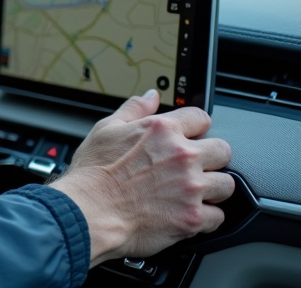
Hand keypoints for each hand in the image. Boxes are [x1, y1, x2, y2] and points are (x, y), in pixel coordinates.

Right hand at [50, 90, 233, 267]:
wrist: (87, 212)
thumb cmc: (93, 174)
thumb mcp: (106, 129)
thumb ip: (134, 109)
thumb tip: (152, 95)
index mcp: (162, 130)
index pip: (201, 118)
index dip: (195, 127)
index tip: (191, 137)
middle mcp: (182, 156)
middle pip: (222, 150)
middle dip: (210, 158)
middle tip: (193, 167)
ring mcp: (190, 188)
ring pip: (226, 184)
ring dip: (212, 188)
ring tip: (192, 192)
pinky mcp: (192, 218)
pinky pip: (218, 217)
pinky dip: (205, 217)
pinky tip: (187, 213)